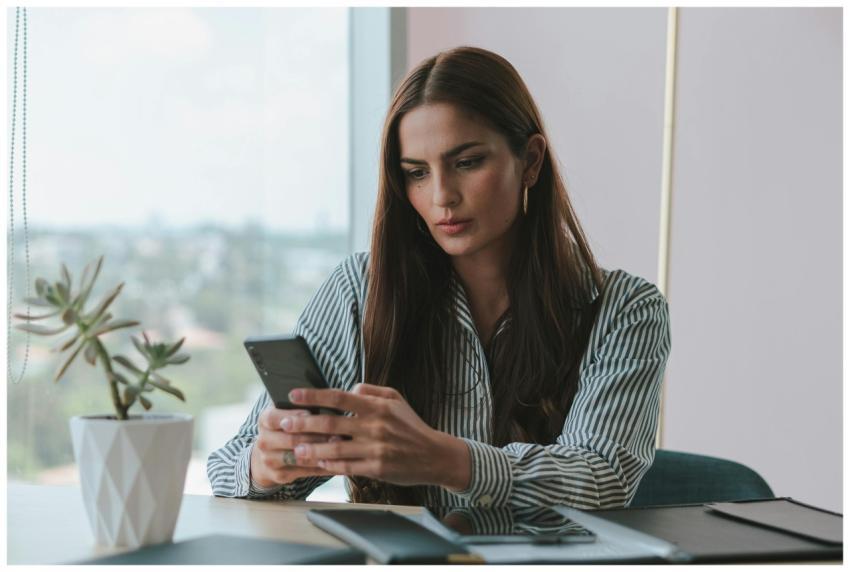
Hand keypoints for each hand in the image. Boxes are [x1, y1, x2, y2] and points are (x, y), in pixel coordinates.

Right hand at [249, 407, 334, 487]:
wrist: (268, 455)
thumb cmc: (286, 427)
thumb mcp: (286, 413)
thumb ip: (299, 407)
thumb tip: (323, 401)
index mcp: (265, 420)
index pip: (275, 417)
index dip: (294, 416)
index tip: (310, 413)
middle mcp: (264, 441)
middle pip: (291, 439)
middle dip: (316, 436)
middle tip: (337, 433)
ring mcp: (270, 460)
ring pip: (299, 457)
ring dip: (321, 453)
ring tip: (340, 447)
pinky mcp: (280, 475)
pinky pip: (305, 472)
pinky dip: (323, 467)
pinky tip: (337, 461)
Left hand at [283, 383, 470, 489]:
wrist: (434, 455)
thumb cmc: (411, 426)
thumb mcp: (396, 398)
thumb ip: (370, 391)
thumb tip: (348, 389)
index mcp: (376, 406)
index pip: (339, 397)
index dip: (313, 395)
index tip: (293, 394)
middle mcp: (374, 426)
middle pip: (331, 423)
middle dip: (303, 423)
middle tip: (284, 424)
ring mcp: (375, 449)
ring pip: (335, 448)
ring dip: (312, 448)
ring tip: (295, 449)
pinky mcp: (377, 468)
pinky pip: (347, 467)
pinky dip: (330, 464)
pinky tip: (318, 462)